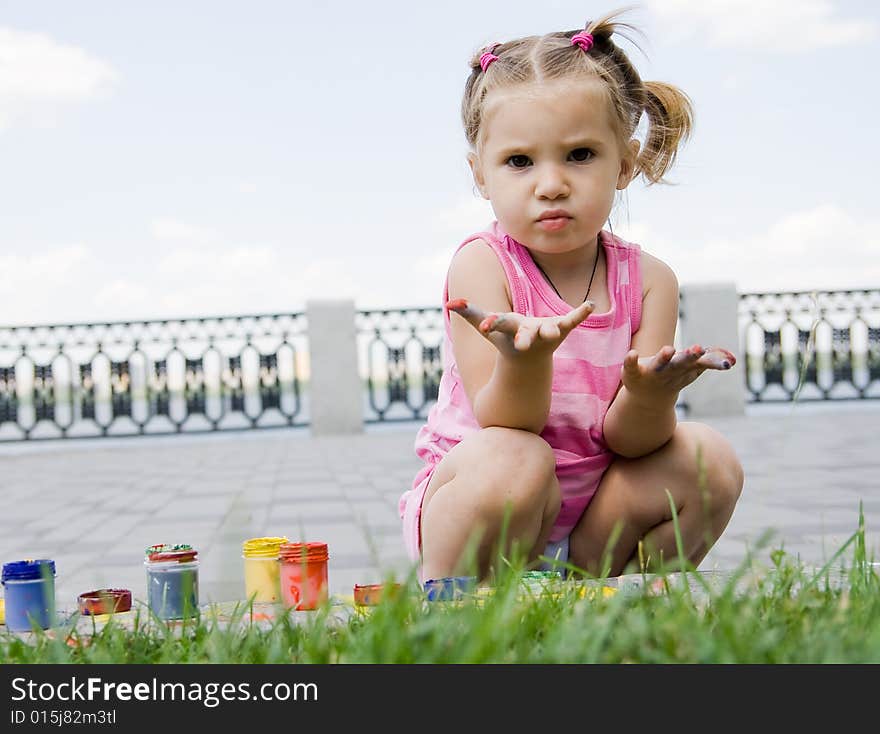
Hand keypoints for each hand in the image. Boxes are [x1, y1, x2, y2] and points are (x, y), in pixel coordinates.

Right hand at [446, 298, 593, 358]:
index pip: (499, 325)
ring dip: (554, 330)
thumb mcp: (487, 325)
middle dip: (524, 338)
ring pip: (550, 331)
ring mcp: (546, 332)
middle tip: (522, 345)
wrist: (529, 359)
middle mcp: (528, 334)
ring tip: (557, 330)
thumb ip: (470, 313)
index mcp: (510, 330)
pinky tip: (590, 305)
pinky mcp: (561, 328)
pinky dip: (580, 313)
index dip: (492, 323)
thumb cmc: (504, 337)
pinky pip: (572, 320)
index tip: (485, 325)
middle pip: (526, 335)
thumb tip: (450, 303)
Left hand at [621, 344, 736, 400]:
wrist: (647, 398)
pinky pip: (631, 366)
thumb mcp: (692, 369)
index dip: (711, 361)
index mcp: (684, 366)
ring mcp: (652, 371)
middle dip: (689, 356)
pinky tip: (631, 353)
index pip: (699, 363)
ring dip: (664, 357)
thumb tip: (732, 359)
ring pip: (659, 363)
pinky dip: (630, 360)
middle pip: (681, 362)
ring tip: (670, 349)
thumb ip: (711, 360)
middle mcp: (670, 369)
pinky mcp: (634, 373)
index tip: (727, 361)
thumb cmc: (672, 376)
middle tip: (698, 348)